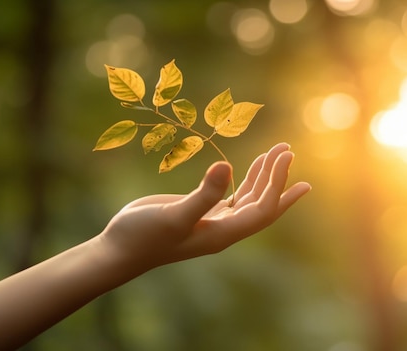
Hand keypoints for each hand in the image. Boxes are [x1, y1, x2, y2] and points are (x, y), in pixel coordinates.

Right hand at [98, 142, 310, 270]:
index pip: (262, 209)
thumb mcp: (174, 215)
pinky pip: (233, 195)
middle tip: (288, 151)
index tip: (285, 156)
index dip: (277, 184)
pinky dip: (245, 179)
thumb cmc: (143, 235)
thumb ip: (203, 194)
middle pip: (262, 204)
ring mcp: (213, 221)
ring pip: (249, 198)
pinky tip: (252, 167)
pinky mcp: (201, 212)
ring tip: (278, 152)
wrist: (119, 249)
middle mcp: (224, 230)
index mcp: (223, 234)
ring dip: (264, 176)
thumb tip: (226, 167)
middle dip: (278, 178)